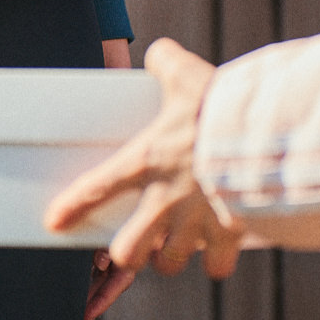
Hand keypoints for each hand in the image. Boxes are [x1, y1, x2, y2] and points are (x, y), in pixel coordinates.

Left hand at [44, 39, 241, 285]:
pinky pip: (215, 266)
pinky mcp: (229, 233)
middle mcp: (164, 199)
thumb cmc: (220, 105)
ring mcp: (196, 221)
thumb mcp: (186, 73)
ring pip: (168, 262)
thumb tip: (159, 54)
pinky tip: (217, 249)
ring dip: (168, 256)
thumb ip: (165, 62)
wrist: (266, 136)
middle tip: (137, 240)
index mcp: (146, 160)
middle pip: (127, 251)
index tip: (54, 222)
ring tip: (174, 246)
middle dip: (129, 252)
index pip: (96, 188)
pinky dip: (215, 261)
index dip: (72, 208)